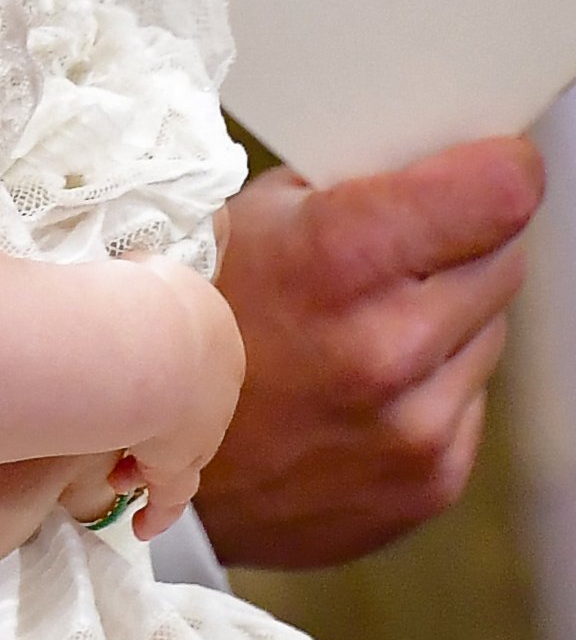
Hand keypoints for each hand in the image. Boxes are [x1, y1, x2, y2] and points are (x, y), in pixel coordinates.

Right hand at [121, 256, 244, 541]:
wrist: (147, 340)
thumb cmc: (141, 296)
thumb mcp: (149, 267)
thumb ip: (147, 272)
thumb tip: (138, 264)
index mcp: (214, 330)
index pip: (196, 357)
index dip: (163, 370)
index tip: (137, 376)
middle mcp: (218, 381)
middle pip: (191, 405)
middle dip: (157, 418)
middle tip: (125, 428)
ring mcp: (202, 427)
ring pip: (179, 452)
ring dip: (149, 463)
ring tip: (120, 475)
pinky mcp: (179, 465)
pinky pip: (171, 494)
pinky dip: (158, 509)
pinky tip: (143, 526)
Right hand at [196, 136, 542, 567]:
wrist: (134, 459)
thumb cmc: (188, 316)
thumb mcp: (247, 216)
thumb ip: (352, 186)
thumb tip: (438, 159)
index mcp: (341, 258)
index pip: (502, 190)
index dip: (499, 167)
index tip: (487, 163)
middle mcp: (388, 346)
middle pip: (505, 255)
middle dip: (462, 239)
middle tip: (397, 247)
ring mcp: (413, 425)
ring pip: (490, 328)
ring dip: (445, 314)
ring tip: (361, 322)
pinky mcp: (428, 480)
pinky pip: (468, 398)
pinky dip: (429, 382)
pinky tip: (358, 383)